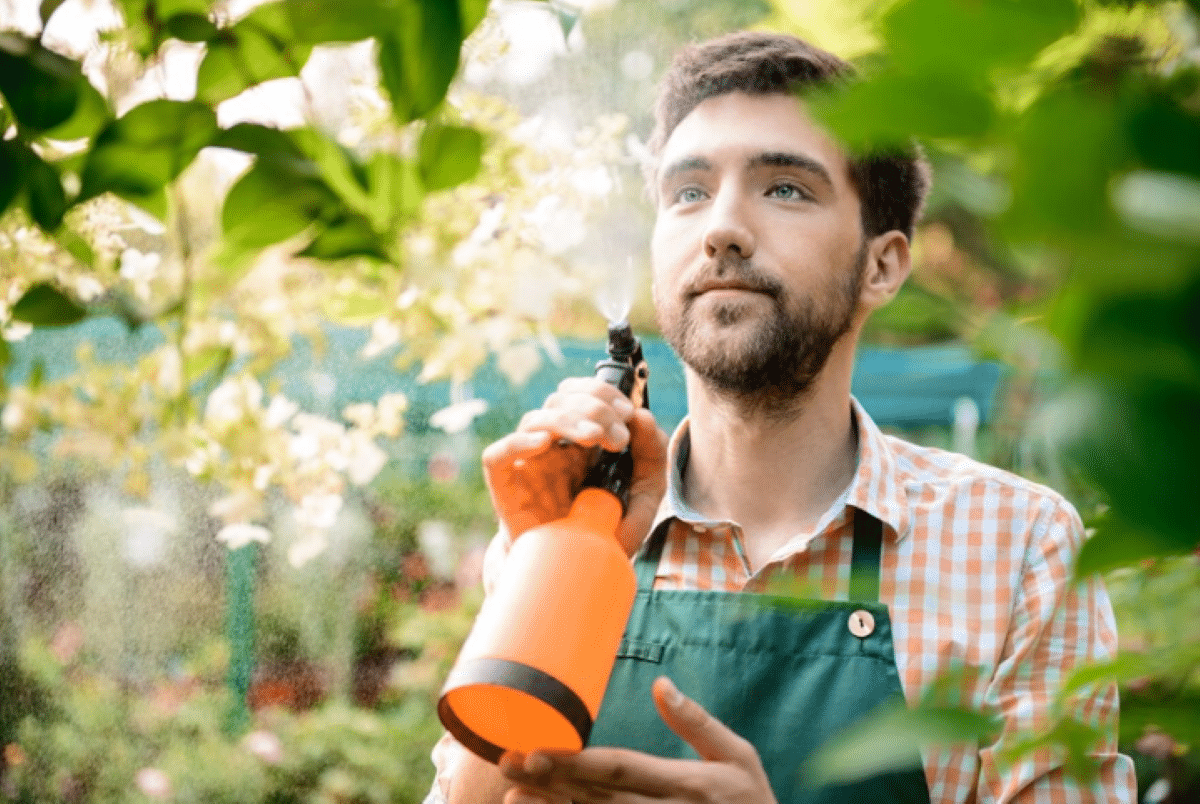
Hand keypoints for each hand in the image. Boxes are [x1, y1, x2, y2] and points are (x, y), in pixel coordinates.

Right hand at [482, 376, 667, 555]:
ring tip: (596, 438)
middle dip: (594, 408)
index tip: (628, 413)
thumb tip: (642, 416)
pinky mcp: (507, 488)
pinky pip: (498, 456)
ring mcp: (529, 465)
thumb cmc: (605, 532)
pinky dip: (517, 443)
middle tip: (619, 437)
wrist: (576, 576)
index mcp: (580, 441)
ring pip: (535, 420)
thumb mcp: (644, 494)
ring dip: (567, 420)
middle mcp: (553, 447)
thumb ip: (651, 455)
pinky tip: (543, 443)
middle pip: (560, 401)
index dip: (602, 392)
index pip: (581, 394)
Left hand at [497, 677, 776, 803]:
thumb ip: (697, 723)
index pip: (620, 770)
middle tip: (506, 763)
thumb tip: (660, 684)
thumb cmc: (750, 803)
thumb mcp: (739, 757)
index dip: (576, 761)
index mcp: (685, 784)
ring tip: (512, 793)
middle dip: (550, 782)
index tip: (536, 749)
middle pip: (595, 799)